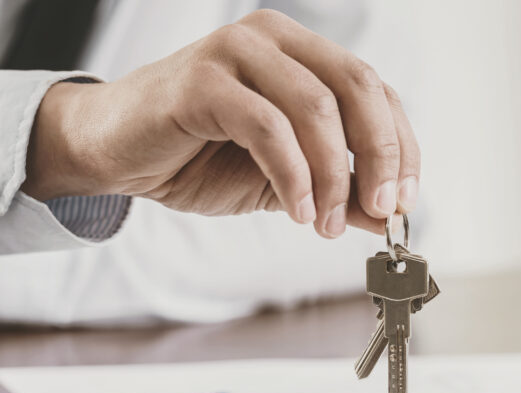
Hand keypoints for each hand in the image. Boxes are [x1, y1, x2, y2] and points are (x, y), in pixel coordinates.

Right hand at [23, 9, 419, 238]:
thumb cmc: (197, 158)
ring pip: (316, 107)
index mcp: (301, 54)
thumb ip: (336, 191)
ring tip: (326, 224)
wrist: (116, 154)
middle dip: (381, 155)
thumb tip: (385, 218)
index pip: (375, 90)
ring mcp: (236, 51)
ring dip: (331, 175)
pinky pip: (267, 127)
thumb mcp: (286, 182)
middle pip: (357, 87)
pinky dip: (292, 175)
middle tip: (382, 209)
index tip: (405, 200)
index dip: (401, 145)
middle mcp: (273, 40)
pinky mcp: (202, 80)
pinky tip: (298, 212)